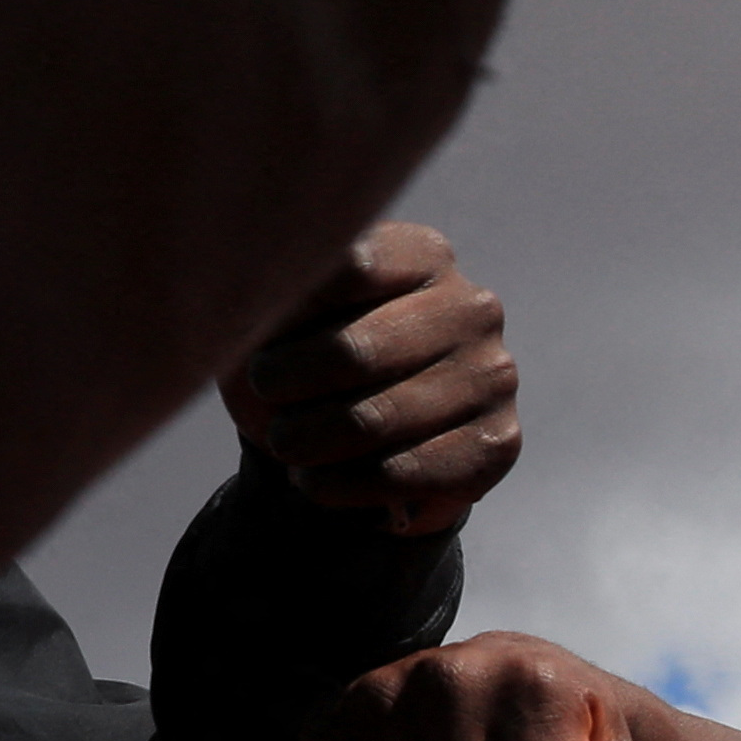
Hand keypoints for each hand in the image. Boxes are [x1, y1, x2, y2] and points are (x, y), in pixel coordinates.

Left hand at [217, 223, 518, 536]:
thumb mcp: (275, 316)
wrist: (358, 440)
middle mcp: (472, 308)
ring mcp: (492, 377)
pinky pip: (399, 474)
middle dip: (285, 382)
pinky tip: (312, 479)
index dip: (284, 307)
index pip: (348, 266)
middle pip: (355, 349)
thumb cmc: (306, 359)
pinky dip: (337, 485)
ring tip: (283, 443)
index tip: (250, 333)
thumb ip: (264, 303)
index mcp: (423, 255)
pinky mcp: (496, 445)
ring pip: (373, 420)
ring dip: (304, 441)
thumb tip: (244, 314)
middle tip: (262, 392)